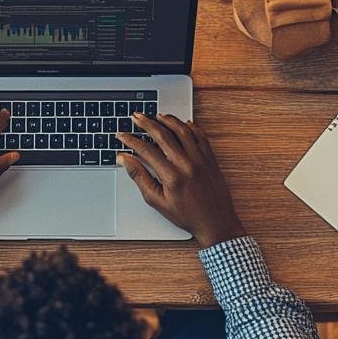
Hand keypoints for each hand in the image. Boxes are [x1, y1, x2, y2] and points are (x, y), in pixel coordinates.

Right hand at [116, 113, 246, 247]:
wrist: (215, 222)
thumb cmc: (186, 215)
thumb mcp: (157, 201)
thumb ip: (140, 178)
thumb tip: (125, 160)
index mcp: (171, 176)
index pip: (146, 150)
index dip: (131, 140)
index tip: (122, 135)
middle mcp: (186, 164)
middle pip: (163, 135)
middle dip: (146, 123)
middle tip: (136, 117)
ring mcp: (200, 159)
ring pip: (182, 130)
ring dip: (167, 120)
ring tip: (156, 116)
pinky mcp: (210, 158)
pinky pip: (200, 136)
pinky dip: (190, 126)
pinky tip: (182, 123)